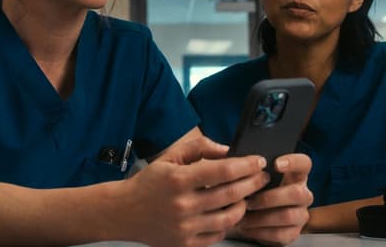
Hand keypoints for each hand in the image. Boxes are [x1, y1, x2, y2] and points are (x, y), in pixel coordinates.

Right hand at [122, 136, 270, 246]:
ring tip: (248, 196)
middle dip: (253, 183)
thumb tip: (228, 150)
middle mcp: (183, 205)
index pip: (223, 171)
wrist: (123, 213)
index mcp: (179, 179)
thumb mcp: (170, 157)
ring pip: (228, 218)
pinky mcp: (185, 244)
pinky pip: (218, 235)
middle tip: (262, 177)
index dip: (246, 165)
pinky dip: (228, 224)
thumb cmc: (149, 183)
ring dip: (244, 205)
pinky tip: (231, 212)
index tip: (258, 161)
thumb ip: (199, 148)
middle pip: (230, 194)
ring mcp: (185, 227)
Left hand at [233, 153, 312, 245]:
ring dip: (262, 217)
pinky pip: (281, 234)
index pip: (304, 163)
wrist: (253, 218)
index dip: (293, 162)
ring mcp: (300, 214)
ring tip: (244, 216)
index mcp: (295, 175)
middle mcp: (303, 194)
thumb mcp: (256, 178)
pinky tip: (248, 227)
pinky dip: (260, 231)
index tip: (275, 164)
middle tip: (250, 201)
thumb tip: (238, 161)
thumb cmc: (254, 192)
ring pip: (288, 215)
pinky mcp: (293, 232)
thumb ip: (253, 169)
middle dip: (270, 197)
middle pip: (297, 193)